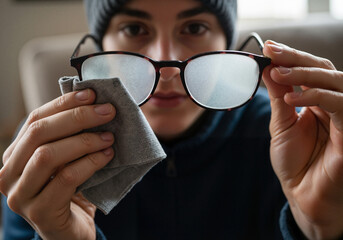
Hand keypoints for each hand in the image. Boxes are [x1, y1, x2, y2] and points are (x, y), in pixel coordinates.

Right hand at [0, 89, 115, 239]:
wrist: (72, 231)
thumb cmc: (71, 191)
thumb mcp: (67, 159)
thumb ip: (69, 137)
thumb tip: (93, 103)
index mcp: (15, 155)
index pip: (35, 120)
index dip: (64, 104)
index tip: (92, 94)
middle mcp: (8, 173)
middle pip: (40, 133)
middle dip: (77, 118)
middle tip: (108, 112)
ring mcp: (20, 195)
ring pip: (48, 155)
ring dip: (84, 141)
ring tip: (109, 137)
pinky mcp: (39, 212)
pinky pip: (66, 178)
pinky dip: (90, 163)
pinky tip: (107, 156)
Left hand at [262, 40, 342, 238]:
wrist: (302, 194)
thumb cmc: (294, 162)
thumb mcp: (281, 125)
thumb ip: (279, 97)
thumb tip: (270, 68)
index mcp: (317, 102)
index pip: (310, 71)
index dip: (291, 57)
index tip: (269, 47)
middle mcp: (333, 105)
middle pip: (324, 69)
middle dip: (297, 58)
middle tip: (273, 51)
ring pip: (336, 81)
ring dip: (305, 73)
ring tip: (278, 72)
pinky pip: (340, 105)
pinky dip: (316, 96)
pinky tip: (291, 99)